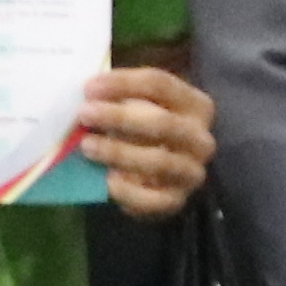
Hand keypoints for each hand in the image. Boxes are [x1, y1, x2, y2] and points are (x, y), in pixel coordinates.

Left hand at [77, 64, 213, 221]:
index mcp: (196, 105)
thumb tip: (87, 97)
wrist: (163, 174)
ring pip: (158, 161)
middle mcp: (201, 139)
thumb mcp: (140, 105)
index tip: (89, 87)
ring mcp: (192, 172)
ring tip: (87, 145)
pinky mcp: (177, 201)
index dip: (123, 84)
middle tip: (85, 114)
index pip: (161, 85)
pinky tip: (106, 180)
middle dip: (119, 117)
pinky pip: (152, 199)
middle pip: (163, 123)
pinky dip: (127, 190)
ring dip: (118, 152)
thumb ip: (120, 98)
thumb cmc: (146, 129)